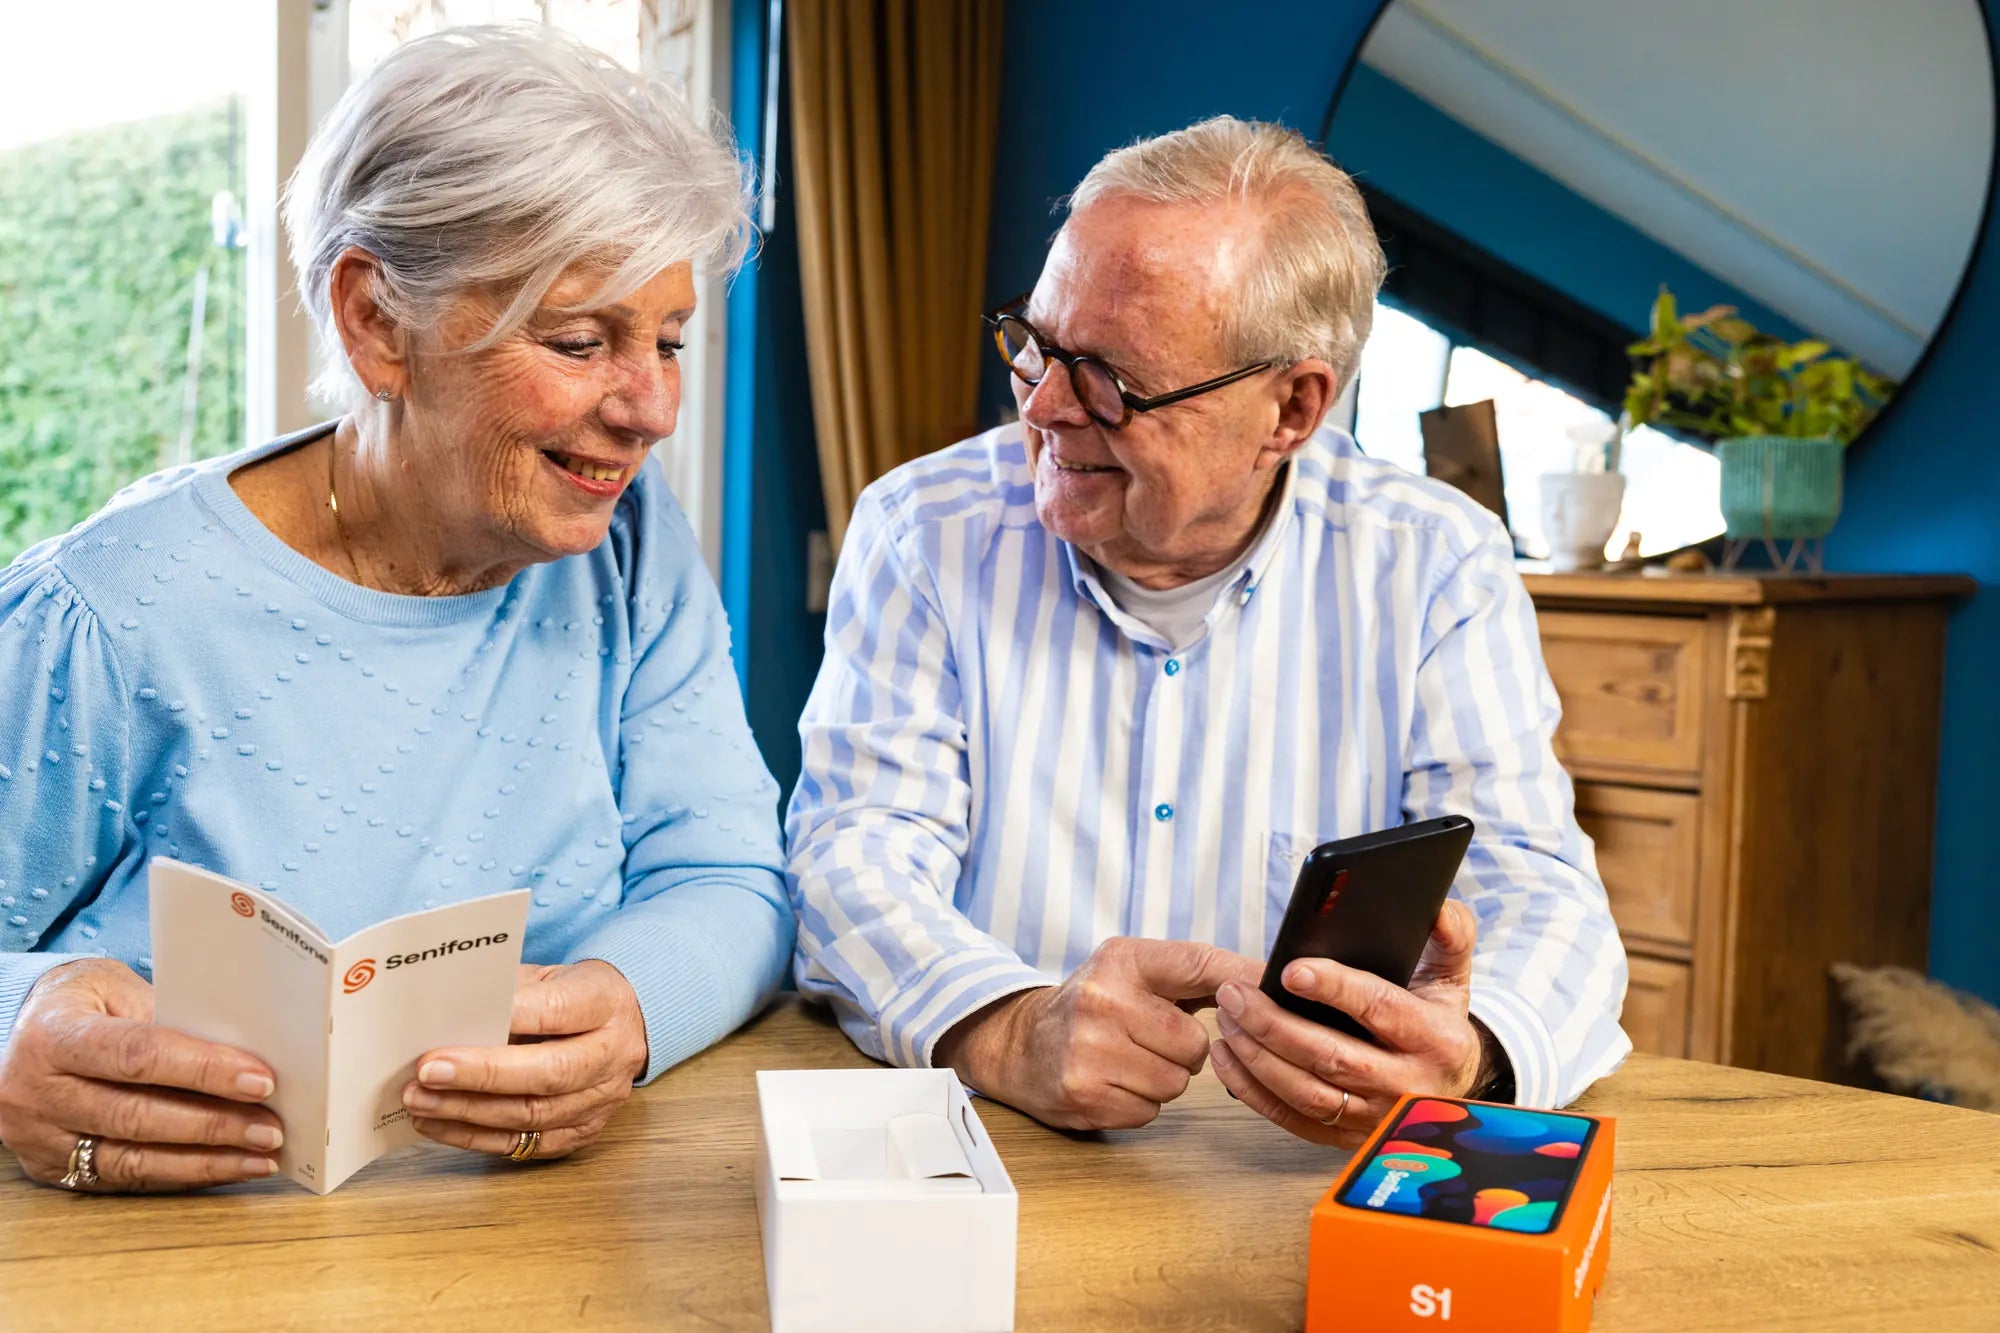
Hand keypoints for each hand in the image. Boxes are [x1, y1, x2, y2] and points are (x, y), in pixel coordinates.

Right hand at [0, 959, 282, 1190]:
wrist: (19, 1034)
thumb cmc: (80, 1004)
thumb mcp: (115, 988)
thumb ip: (169, 1017)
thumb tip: (243, 1052)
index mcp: (53, 1037)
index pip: (138, 1056)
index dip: (204, 1070)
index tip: (260, 1080)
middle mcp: (37, 1092)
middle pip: (138, 1116)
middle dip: (214, 1125)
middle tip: (270, 1128)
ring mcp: (39, 1137)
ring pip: (132, 1160)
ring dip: (206, 1162)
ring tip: (260, 1157)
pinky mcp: (51, 1168)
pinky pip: (124, 1179)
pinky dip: (180, 1175)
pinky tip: (223, 1168)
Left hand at [401, 960, 648, 1160]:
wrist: (620, 1025)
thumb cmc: (571, 996)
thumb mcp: (548, 976)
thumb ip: (509, 992)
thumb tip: (447, 1014)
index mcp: (606, 1003)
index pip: (558, 1010)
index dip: (509, 1018)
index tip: (457, 1020)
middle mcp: (612, 1055)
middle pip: (549, 1073)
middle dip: (482, 1074)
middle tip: (427, 1071)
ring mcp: (601, 1100)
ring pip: (533, 1116)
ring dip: (468, 1111)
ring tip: (420, 1100)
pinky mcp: (583, 1132)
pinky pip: (524, 1144)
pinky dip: (474, 1137)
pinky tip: (438, 1124)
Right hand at [934, 937, 1260, 1130]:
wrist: (1021, 1044)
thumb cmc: (1094, 1005)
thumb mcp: (1134, 970)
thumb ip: (1195, 973)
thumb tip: (1268, 981)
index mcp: (1122, 959)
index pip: (1199, 964)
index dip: (1243, 980)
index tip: (1275, 990)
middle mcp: (1103, 1000)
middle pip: (1195, 1044)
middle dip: (1184, 1051)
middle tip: (1150, 1039)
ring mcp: (1089, 1050)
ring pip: (1175, 1083)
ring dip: (1162, 1080)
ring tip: (1128, 1061)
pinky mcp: (1083, 1094)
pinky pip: (1149, 1111)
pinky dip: (1138, 1104)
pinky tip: (1112, 1083)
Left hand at [1209, 900, 1488, 1145]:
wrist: (1453, 1083)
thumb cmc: (1438, 1018)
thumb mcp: (1454, 975)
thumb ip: (1452, 935)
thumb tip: (1436, 907)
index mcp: (1437, 1038)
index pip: (1379, 1008)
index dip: (1334, 989)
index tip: (1289, 970)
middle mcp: (1408, 1085)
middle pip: (1332, 1056)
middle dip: (1274, 1024)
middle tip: (1234, 993)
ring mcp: (1376, 1117)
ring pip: (1307, 1092)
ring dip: (1257, 1056)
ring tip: (1226, 1018)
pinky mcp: (1349, 1137)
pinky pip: (1293, 1119)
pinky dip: (1254, 1091)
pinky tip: (1228, 1058)